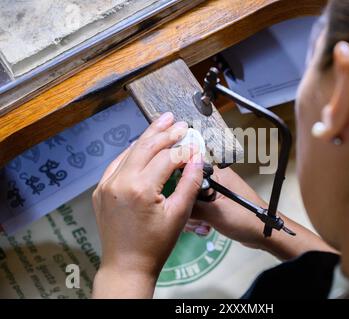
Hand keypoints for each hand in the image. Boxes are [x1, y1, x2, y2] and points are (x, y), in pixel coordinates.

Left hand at [92, 112, 203, 297]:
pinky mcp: (101, 189)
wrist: (126, 266)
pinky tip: (143, 143)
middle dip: (165, 132)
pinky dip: (133, 152)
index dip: (184, 149)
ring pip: (130, 151)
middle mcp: (119, 181)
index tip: (196, 144)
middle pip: (146, 146)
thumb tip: (197, 157)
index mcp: (140, 188)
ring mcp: (106, 184)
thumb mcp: (179, 214)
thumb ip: (189, 182)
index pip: (166, 158)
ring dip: (148, 136)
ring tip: (163, 122)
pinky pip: (118, 163)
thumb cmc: (156, 244)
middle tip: (179, 122)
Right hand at [188, 167, 334, 259]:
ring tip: (204, 227)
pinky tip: (205, 229)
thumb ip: (191, 207)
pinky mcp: (216, 204)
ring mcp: (216, 192)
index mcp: (217, 173)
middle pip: (188, 189)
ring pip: (191, 202)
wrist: (263, 234)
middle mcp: (216, 179)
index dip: (181, 189)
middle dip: (188, 208)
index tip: (180, 204)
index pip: (187, 173)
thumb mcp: (214, 214)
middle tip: (196, 221)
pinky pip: (199, 209)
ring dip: (193, 217)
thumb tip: (172, 204)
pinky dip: (199, 220)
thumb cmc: (246, 220)